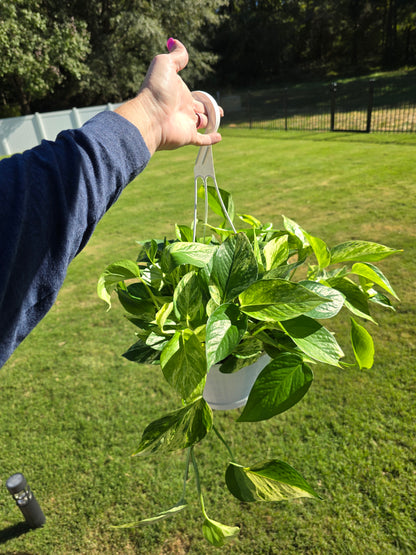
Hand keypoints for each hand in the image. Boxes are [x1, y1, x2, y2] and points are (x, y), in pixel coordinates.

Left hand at [116, 38, 222, 153]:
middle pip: (200, 110)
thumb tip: (174, 42)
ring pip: (202, 123)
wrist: (149, 117)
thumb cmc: (155, 90)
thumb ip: (176, 56)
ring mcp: (185, 124)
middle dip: (209, 110)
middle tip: (219, 111)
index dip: (202, 97)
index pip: (194, 96)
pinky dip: (211, 139)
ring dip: (211, 122)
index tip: (208, 98)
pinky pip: (201, 140)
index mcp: (179, 94)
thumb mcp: (165, 64)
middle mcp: (182, 109)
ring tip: (218, 120)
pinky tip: (219, 137)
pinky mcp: (188, 137)